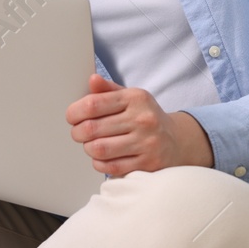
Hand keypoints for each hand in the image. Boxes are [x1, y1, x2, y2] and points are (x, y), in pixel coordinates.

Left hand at [67, 74, 214, 175]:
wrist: (177, 141)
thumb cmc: (146, 117)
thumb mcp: (131, 97)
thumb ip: (109, 90)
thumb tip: (92, 80)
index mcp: (135, 98)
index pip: (93, 104)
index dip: (74, 112)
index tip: (71, 117)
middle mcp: (143, 119)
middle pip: (92, 128)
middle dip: (77, 132)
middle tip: (78, 133)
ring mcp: (146, 143)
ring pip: (99, 149)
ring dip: (88, 148)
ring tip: (90, 145)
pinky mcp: (147, 164)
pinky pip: (111, 167)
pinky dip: (99, 163)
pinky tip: (101, 157)